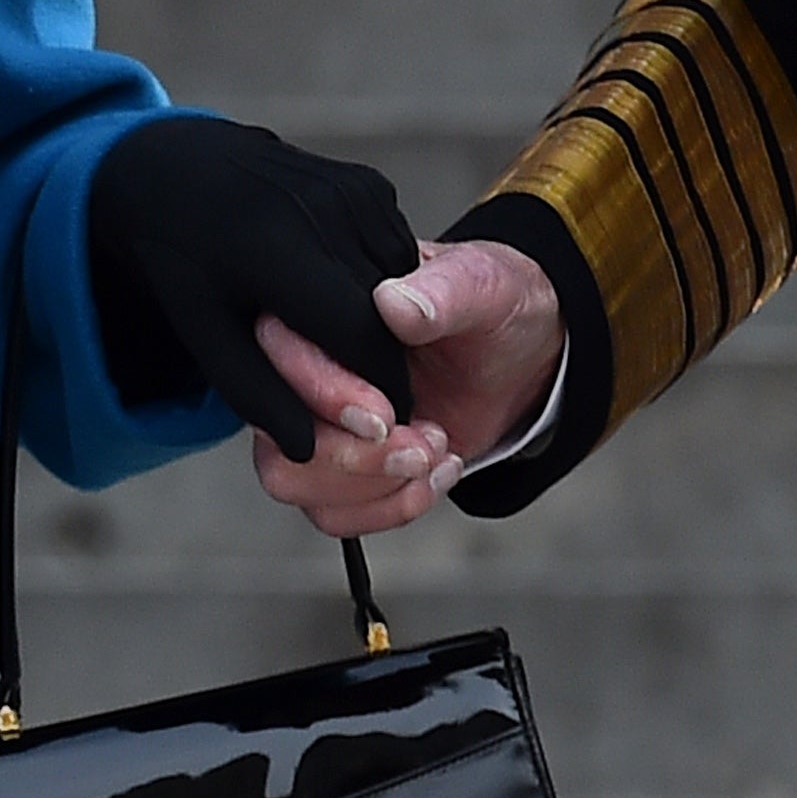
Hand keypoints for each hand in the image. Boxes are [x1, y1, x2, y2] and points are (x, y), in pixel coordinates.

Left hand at [85, 115, 421, 460]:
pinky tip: (342, 292)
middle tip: (365, 399)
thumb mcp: (206, 337)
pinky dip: (384, 286)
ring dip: (387, 327)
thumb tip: (309, 450)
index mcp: (276, 250)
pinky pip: (396, 254)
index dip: (376, 389)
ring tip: (340, 341)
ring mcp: (351, 189)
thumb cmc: (184, 266)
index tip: (377, 424)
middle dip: (384, 365)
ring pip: (401, 285)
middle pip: (388, 315)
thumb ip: (259, 396)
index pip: (361, 337)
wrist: (177, 170)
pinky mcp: (367, 183)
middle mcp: (323, 209)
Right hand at [250, 236, 566, 537]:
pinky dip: (389, 507)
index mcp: (325, 307)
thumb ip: (442, 292)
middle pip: (277, 435)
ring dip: (372, 487)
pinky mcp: (343, 464)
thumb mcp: (483, 286)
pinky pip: (330, 511)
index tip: (383, 415)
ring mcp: (320, 421)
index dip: (323, 393)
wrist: (519, 359)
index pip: (277, 351)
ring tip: (433, 454)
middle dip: (354, 457)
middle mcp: (309, 366)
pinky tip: (434, 472)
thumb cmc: (492, 308)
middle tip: (421, 446)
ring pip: (293, 480)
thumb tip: (394, 303)